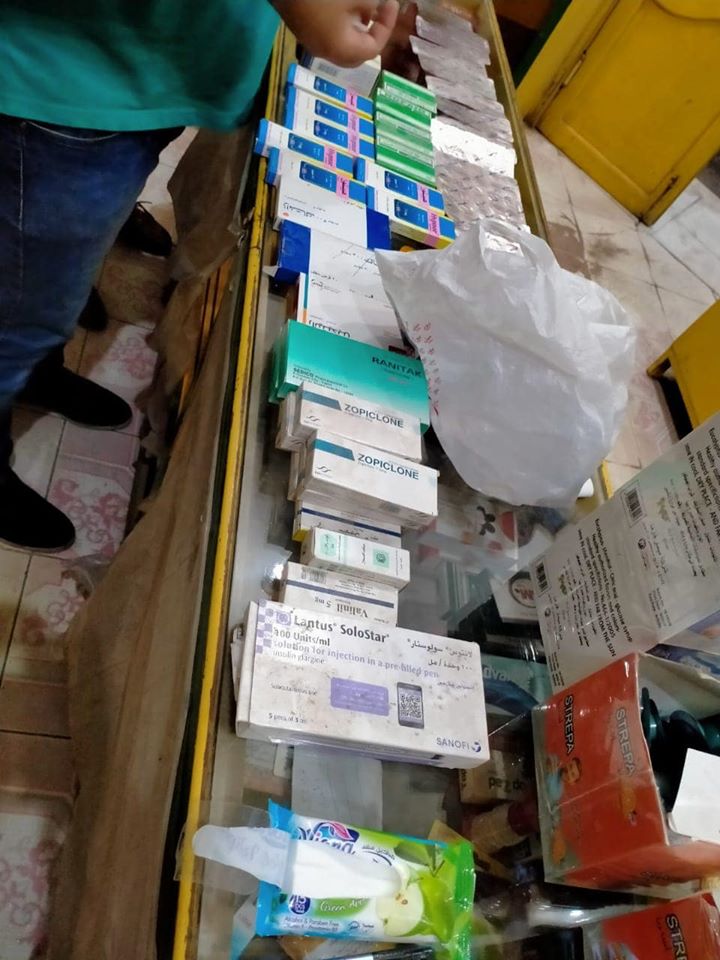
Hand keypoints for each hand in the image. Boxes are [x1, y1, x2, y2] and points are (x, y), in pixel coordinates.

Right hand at [273, 0, 399, 67]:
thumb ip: (370, 6)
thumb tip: (374, 9)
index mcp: (341, 49)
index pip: (373, 48)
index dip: (387, 26)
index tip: (391, 3)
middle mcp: (326, 53)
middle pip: (357, 54)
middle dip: (372, 35)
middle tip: (380, 14)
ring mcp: (312, 42)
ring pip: (342, 45)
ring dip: (356, 29)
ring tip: (364, 7)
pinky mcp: (302, 30)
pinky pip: (328, 35)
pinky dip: (341, 25)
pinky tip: (343, 6)